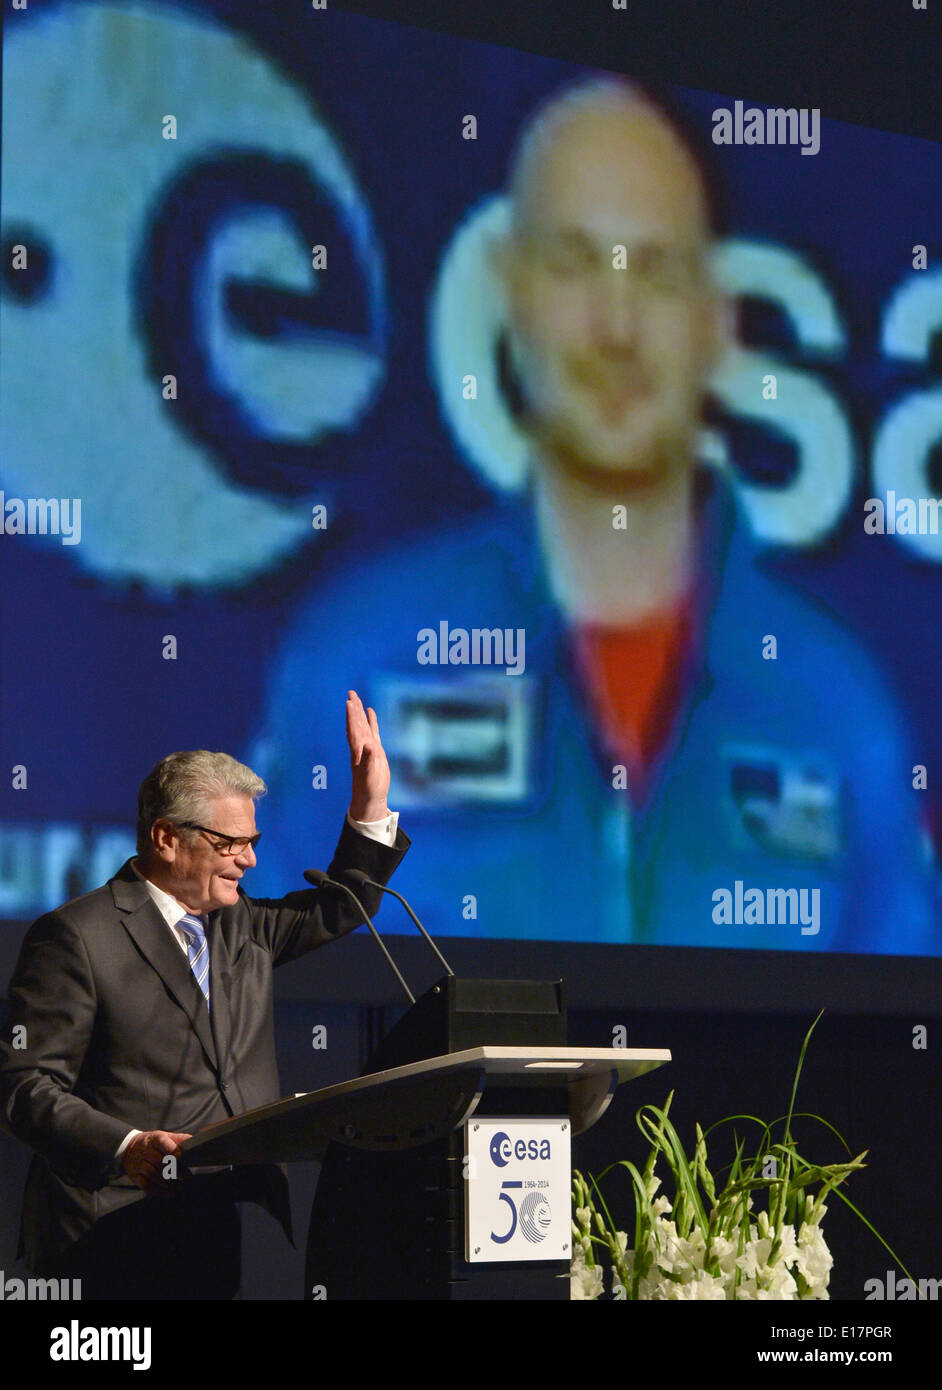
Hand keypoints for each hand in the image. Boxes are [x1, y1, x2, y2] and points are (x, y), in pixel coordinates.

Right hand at [122, 1130, 191, 1194]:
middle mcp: (145, 1151)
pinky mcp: (135, 1176)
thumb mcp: (164, 1136)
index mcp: (154, 1139)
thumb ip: (178, 1139)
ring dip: (168, 1182)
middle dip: (175, 1170)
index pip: (163, 1143)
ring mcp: (139, 1164)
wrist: (128, 1149)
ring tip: (179, 1185)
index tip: (182, 1158)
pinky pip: (146, 1185)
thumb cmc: (152, 1143)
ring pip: (153, 1175)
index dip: (172, 1150)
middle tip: (187, 1175)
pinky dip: (159, 1190)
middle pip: (159, 1162)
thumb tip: (194, 1141)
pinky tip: (169, 1191)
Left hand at [346, 689, 389, 822]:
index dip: (352, 717)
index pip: (354, 729)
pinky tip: (370, 712)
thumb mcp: (370, 775)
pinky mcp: (375, 750)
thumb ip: (369, 760)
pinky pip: (372, 731)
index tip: (350, 703)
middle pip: (356, 723)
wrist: (370, 797)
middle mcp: (360, 746)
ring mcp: (367, 747)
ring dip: (359, 712)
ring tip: (356, 698)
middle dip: (354, 709)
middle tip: (351, 693)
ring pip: (362, 725)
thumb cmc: (369, 788)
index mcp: (358, 751)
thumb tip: (369, 745)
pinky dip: (371, 721)